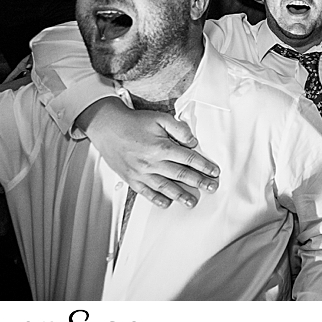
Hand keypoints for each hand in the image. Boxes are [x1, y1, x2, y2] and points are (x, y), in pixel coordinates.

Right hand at [80, 98, 220, 207]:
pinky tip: (167, 203)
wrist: (107, 127)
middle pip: (180, 175)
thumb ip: (179, 129)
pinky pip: (146, 192)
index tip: (214, 171)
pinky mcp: (131, 178)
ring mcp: (140, 173)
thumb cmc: (134, 122)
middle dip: (198, 182)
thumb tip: (193, 141)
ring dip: (180, 195)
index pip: (188, 158)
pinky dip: (157, 199)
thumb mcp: (160, 118)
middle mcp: (151, 163)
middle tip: (212, 187)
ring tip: (192, 202)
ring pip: (165, 187)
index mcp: (161, 147)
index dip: (203, 165)